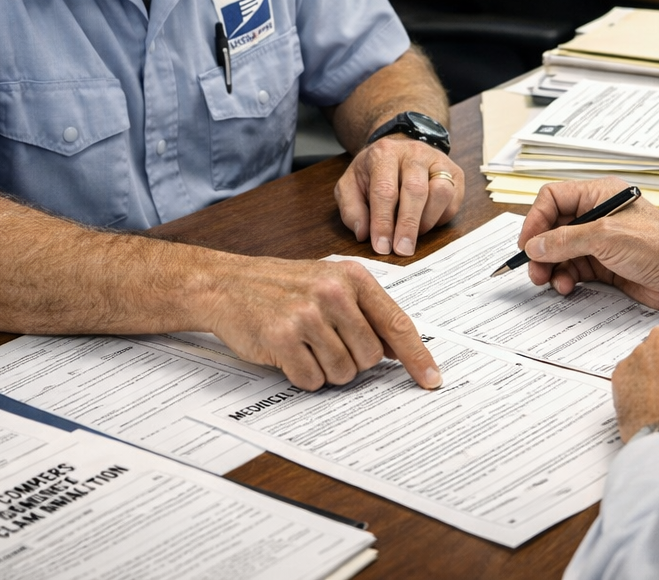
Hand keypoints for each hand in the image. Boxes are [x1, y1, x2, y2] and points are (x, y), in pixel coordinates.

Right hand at [204, 256, 442, 391]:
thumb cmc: (282, 285)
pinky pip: (312, 380)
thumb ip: (366, 311)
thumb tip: (400, 350)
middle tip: (327, 343)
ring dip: (326, 369)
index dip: (417, 356)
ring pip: (343, 372)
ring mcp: (307, 315)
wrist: (227, 284)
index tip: (431, 380)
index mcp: (352, 277)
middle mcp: (333, 293)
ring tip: (305, 345)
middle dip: (353, 361)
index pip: (397, 323)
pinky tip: (288, 353)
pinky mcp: (283, 338)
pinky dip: (303, 376)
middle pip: (370, 357)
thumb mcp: (330, 282)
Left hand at [336, 136, 464, 255]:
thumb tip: (363, 233)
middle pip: (415, 190)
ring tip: (413, 235)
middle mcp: (414, 153)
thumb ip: (351, 209)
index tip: (381, 247)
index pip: (385, 190)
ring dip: (427, 221)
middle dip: (408, 225)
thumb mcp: (350, 185)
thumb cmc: (372, 172)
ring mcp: (438, 160)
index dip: (383, 222)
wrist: (397, 149)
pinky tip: (426, 222)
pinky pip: (454, 200)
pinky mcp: (455, 172)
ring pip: (441, 192)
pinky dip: (441, 218)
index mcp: (384, 153)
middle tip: (402, 249)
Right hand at [518, 178, 658, 314]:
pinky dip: (565, 278)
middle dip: (541, 248)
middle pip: (553, 227)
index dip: (536, 219)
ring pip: (560, 251)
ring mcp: (600, 241)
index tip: (528, 243)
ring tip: (550, 281)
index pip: (553, 198)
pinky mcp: (604, 265)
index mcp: (600, 195)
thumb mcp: (606, 237)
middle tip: (534, 269)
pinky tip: (567, 286)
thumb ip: (566, 240)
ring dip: (551, 266)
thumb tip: (534, 245)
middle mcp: (597, 215)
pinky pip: (573, 269)